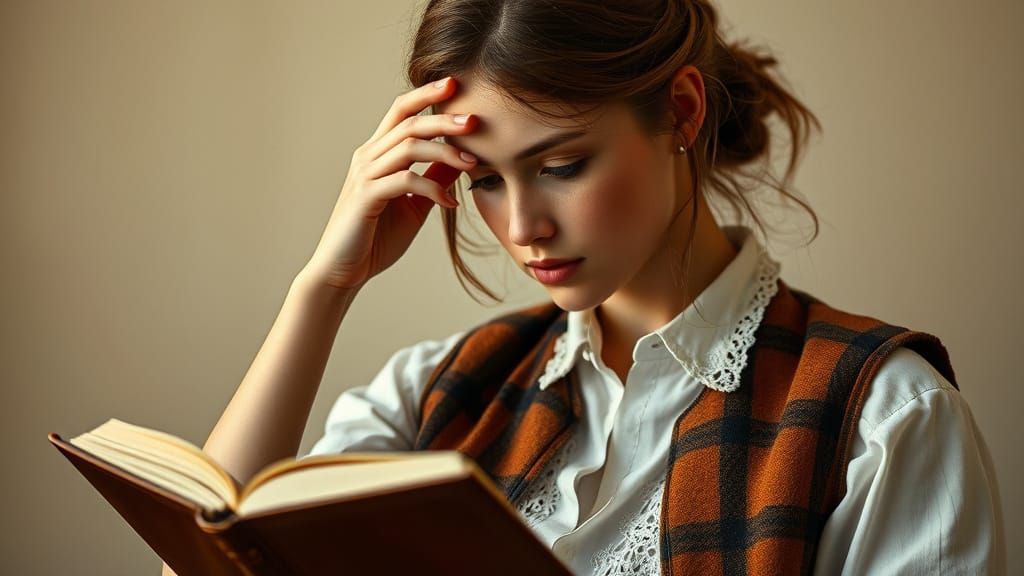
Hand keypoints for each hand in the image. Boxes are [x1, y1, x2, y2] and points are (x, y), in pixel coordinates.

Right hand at [302, 76, 477, 290]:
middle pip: (408, 122)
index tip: (455, 84)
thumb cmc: (376, 238)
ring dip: (445, 151)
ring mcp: (364, 175)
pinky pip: (405, 180)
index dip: (426, 94)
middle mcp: (367, 157)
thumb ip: (432, 179)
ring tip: (472, 162)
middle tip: (475, 120)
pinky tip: (450, 204)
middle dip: (443, 118)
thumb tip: (461, 161)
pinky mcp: (366, 197)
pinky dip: (433, 188)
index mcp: (377, 153)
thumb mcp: (413, 205)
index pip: (401, 112)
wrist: (343, 271)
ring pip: (408, 146)